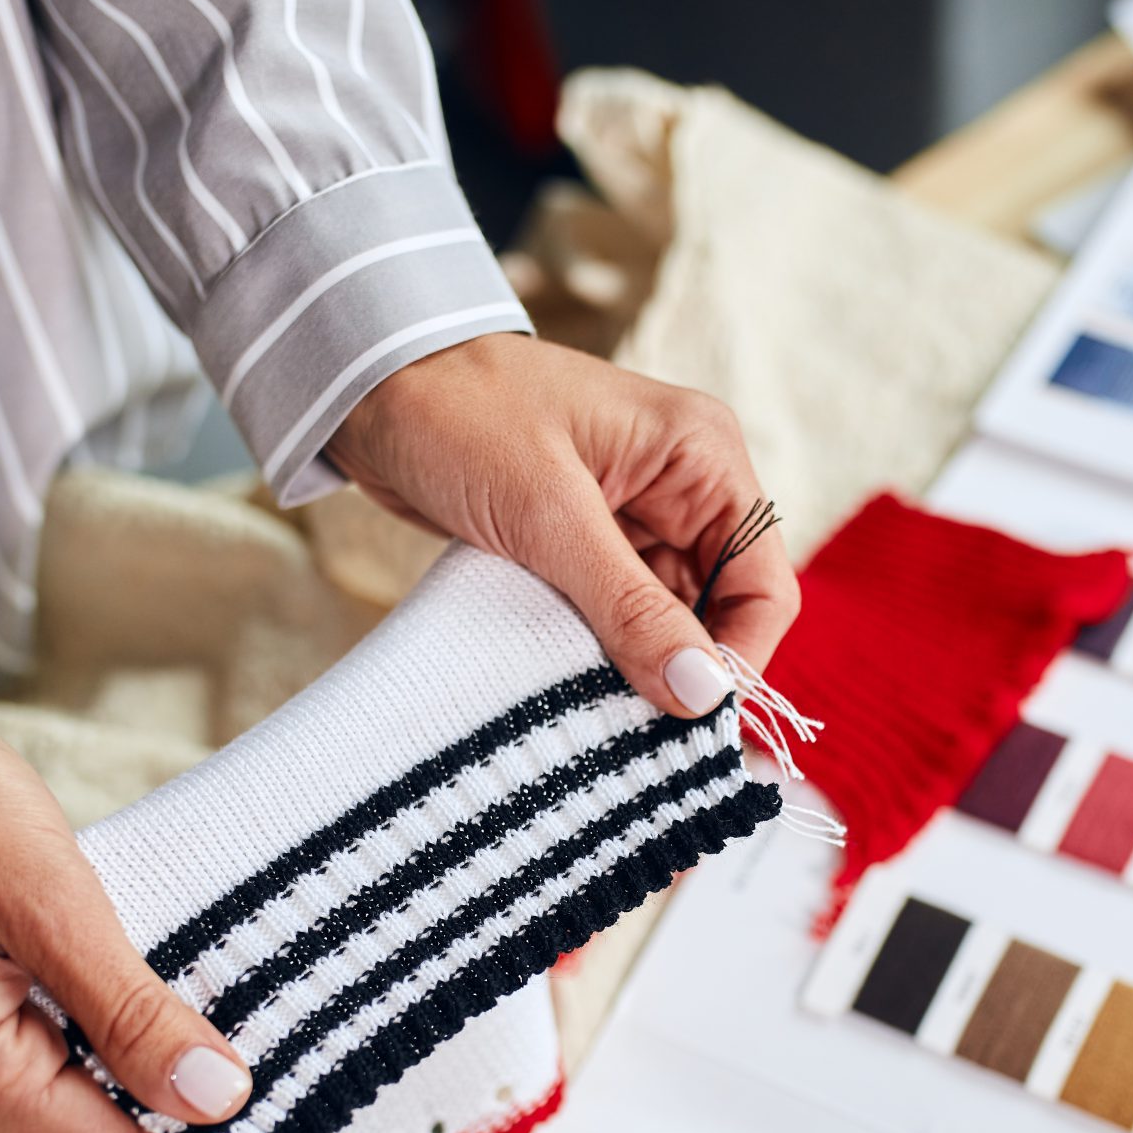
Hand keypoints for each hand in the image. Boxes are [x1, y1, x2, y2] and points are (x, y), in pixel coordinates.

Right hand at [0, 493, 243, 1132]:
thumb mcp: (56, 908)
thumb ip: (136, 1019)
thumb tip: (219, 1101)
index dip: (195, 1100)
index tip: (248, 1027)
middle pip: (104, 1122)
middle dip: (159, 1054)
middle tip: (194, 957)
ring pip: (82, 1082)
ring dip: (124, 1021)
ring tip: (130, 929)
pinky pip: (49, 1042)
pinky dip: (88, 1000)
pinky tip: (92, 934)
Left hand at [327, 335, 798, 716]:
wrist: (369, 385)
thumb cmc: (460, 416)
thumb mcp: (549, 517)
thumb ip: (631, 608)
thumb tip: (703, 693)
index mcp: (702, 457)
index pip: (763, 583)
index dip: (739, 658)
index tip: (693, 723)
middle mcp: (682, 490)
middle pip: (720, 613)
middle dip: (688, 676)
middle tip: (644, 747)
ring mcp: (633, 521)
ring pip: (667, 625)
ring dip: (640, 674)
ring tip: (602, 727)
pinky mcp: (583, 547)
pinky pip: (616, 620)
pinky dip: (600, 658)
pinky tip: (573, 693)